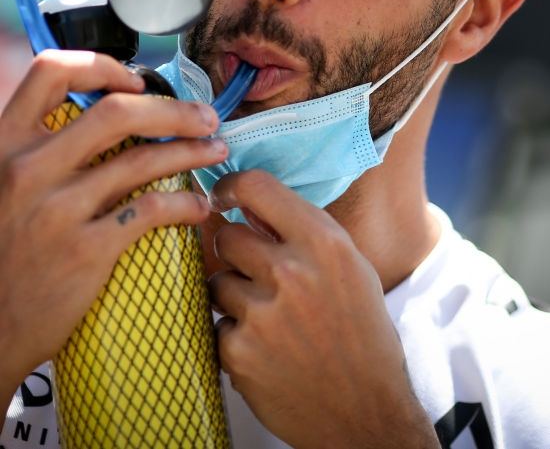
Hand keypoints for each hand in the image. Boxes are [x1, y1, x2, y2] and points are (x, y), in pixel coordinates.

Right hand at [0, 49, 227, 418]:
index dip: (101, 66)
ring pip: (143, 160)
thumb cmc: (3, 249)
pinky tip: (199, 205)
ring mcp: (57, 209)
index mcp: (5, 142)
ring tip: (216, 153)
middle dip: (173, 110)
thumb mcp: (2, 185)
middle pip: (117, 112)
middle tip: (206, 118)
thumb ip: (39, 150)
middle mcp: (28, 167)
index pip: (51, 72)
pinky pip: (151, 210)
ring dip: (191, 152)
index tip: (136, 81)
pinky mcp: (85, 250)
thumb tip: (98, 118)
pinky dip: (185, 203)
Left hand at [208, 169, 439, 448]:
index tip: (224, 197)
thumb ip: (304, 232)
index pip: (256, 186)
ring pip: (218, 280)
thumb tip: (251, 205)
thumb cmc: (362, 333)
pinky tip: (266, 349)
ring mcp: (262, 314)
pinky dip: (236, 336)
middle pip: (227, 235)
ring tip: (271, 318)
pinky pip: (218, 324)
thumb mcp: (349, 268)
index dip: (231, 188)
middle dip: (237, 251)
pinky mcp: (239, 352)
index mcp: (324, 242)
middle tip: (259, 273)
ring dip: (235, 295)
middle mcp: (291, 272)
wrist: (367, 413)